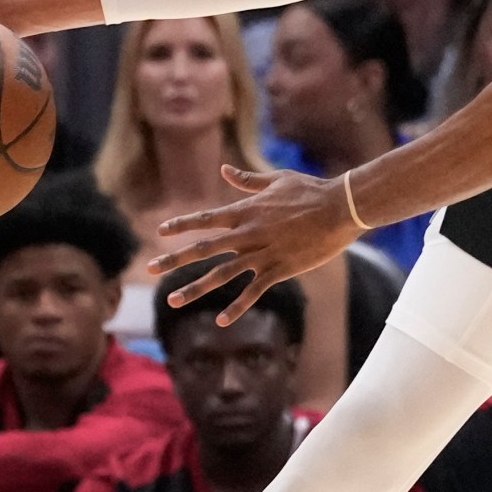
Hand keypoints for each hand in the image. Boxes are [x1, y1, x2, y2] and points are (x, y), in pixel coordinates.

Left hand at [151, 167, 356, 325]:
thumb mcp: (277, 179)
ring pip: (222, 273)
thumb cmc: (311, 190)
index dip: (182, 225)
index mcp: (246, 210)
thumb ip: (247, 179)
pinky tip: (220, 321)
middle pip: (204, 248)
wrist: (341, 208)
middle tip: (150, 268)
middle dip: (175, 259)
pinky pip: (253, 291)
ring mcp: (263, 253)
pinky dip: (237, 307)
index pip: (206, 219)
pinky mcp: (280, 269)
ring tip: (174, 301)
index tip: (161, 232)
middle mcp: (248, 233)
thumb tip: (225, 169)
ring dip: (196, 288)